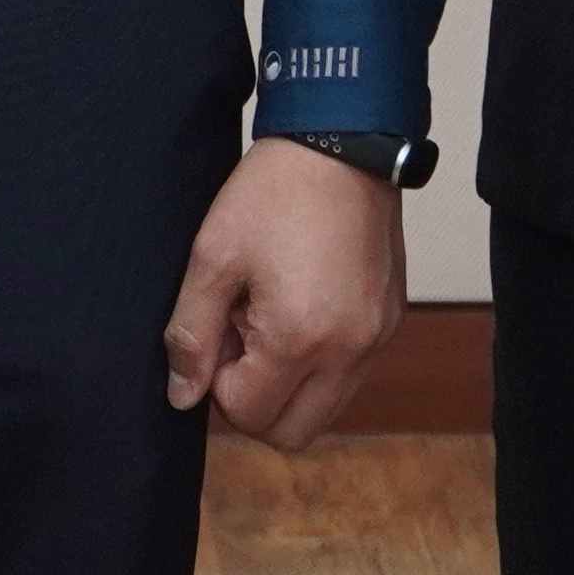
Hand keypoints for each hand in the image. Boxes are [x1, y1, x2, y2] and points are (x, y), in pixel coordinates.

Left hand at [161, 140, 407, 454]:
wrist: (342, 141)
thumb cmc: (274, 192)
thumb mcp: (213, 256)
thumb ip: (192, 333)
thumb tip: (183, 395)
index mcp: (300, 338)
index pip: (248, 415)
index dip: (219, 382)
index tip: (221, 328)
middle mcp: (348, 352)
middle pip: (291, 433)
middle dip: (255, 402)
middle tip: (241, 336)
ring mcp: (376, 339)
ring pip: (326, 411)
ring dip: (289, 387)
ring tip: (272, 318)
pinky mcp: (390, 322)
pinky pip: (350, 376)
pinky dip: (320, 365)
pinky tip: (302, 307)